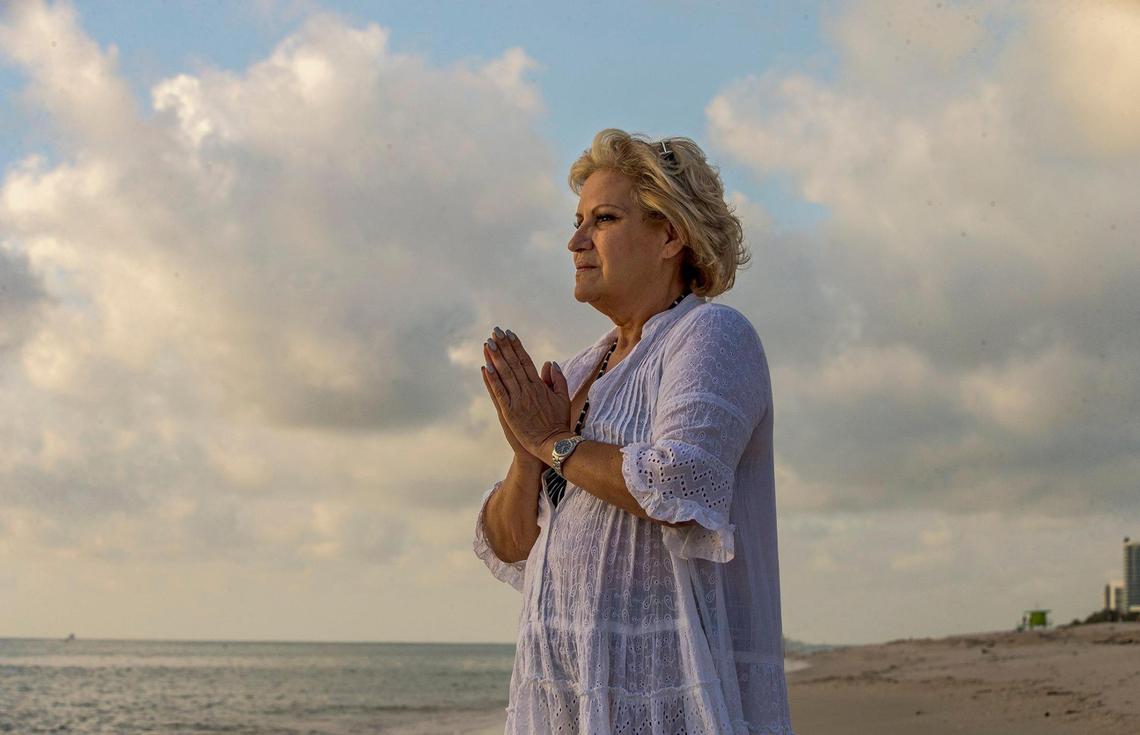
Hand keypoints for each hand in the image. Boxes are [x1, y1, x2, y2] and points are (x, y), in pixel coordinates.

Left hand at [481, 326, 570, 462]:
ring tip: (489, 343)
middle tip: (495, 331)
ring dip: (496, 358)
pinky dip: (492, 379)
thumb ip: (557, 380)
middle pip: (514, 363)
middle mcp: (528, 390)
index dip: (517, 346)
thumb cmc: (559, 423)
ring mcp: (518, 400)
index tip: (510, 334)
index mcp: (540, 385)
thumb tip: (551, 363)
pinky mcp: (509, 412)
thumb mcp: (563, 399)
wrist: (553, 444)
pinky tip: (486, 367)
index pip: (526, 361)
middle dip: (504, 346)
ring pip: (505, 375)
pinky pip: (499, 392)